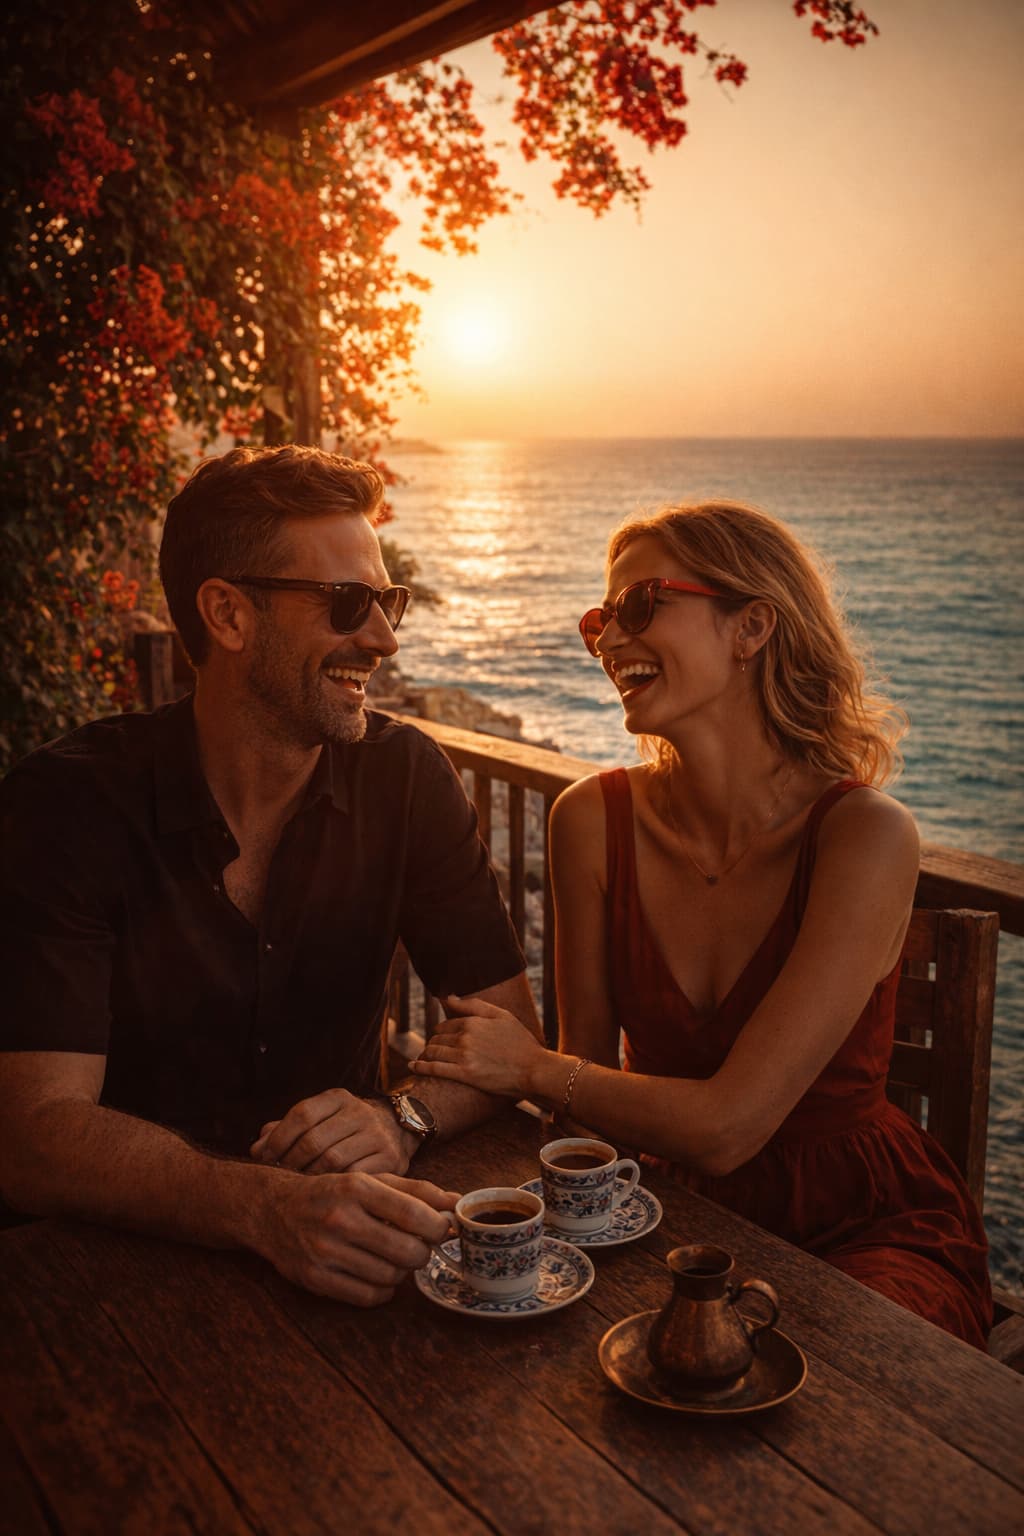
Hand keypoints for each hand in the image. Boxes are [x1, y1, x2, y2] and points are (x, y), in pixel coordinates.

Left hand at [250, 1090, 410, 1174]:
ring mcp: (377, 1135)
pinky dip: (335, 1186)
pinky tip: (324, 1193)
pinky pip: (354, 1177)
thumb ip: (285, 1130)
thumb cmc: (344, 1130)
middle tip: (280, 1177)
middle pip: (314, 1140)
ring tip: (298, 1186)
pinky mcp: (391, 1158)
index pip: (302, 1113)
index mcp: (338, 1097)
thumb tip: (256, 1149)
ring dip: (310, 1177)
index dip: (278, 1138)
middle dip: (291, 1162)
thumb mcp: (319, 1120)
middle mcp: (360, 1111)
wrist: (398, 1131)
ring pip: (333, 1161)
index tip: (263, 1158)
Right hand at [256, 1169, 459, 1306]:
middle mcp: (340, 1218)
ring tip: (396, 1257)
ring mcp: (325, 1251)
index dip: (438, 1227)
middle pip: (407, 1251)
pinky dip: (382, 1291)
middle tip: (419, 1246)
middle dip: (423, 1252)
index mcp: (356, 1188)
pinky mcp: (315, 1279)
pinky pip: (368, 1297)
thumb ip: (416, 1191)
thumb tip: (457, 1204)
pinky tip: (378, 1274)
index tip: (442, 1229)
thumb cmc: (333, 1193)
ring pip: (391, 1277)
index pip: (414, 1215)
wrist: (274, 1210)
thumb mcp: (371, 1181)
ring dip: (402, 1271)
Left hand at [411, 994, 548, 1097]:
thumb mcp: (501, 1015)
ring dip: (425, 1054)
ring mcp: (464, 1056)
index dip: (441, 1032)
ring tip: (423, 1058)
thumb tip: (448, 997)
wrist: (534, 1069)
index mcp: (473, 1021)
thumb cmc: (520, 1042)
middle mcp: (465, 1037)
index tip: (440, 1038)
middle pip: (437, 1039)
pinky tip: (413, 1067)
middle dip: (433, 1044)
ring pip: (433, 1052)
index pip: (445, 1025)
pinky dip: (420, 1067)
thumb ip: (473, 1005)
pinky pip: (435, 1069)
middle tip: (432, 1050)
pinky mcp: (465, 1074)